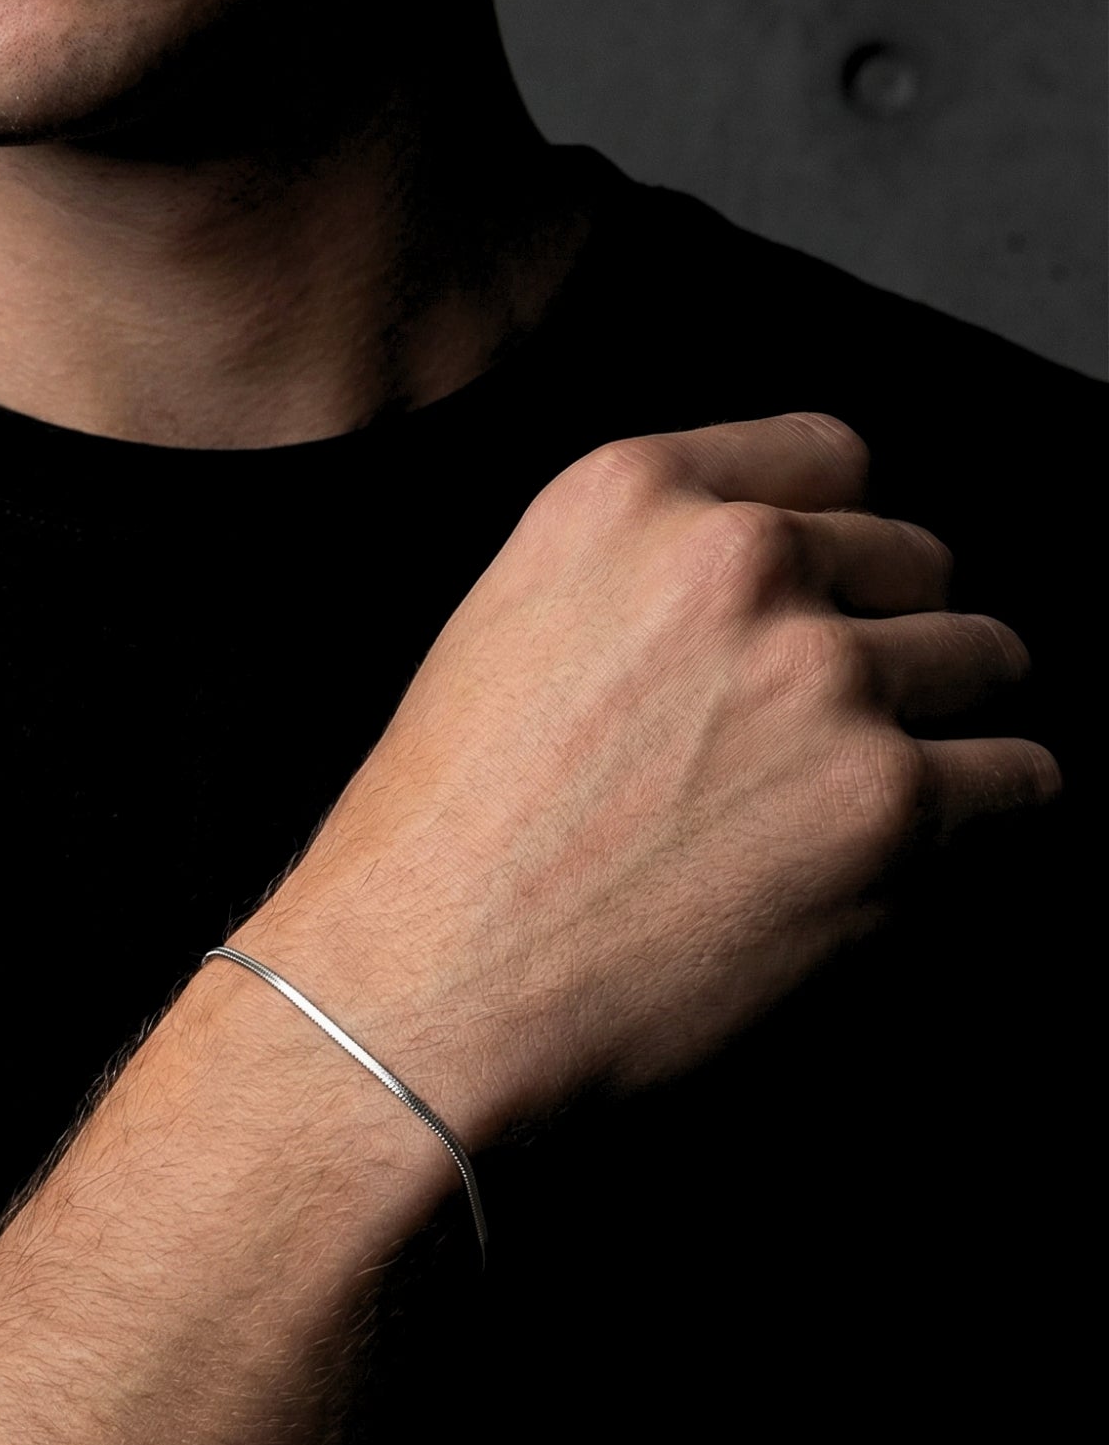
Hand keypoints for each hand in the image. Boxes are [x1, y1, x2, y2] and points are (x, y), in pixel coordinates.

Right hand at [234, 413, 1057, 1138]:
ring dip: (937, 724)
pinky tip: (902, 853)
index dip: (837, 534)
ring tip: (856, 797)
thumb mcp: (504, 632)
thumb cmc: (436, 842)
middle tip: (822, 726)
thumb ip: (638, 576)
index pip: (825, 456)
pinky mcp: (889, 801)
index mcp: (626, 497)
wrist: (424, 988)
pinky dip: (981, 817)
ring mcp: (822, 674)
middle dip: (884, 635)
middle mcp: (736, 558)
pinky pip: (1021, 777)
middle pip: (912, 558)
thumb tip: (768, 595)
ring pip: (982, 658)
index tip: (833, 591)